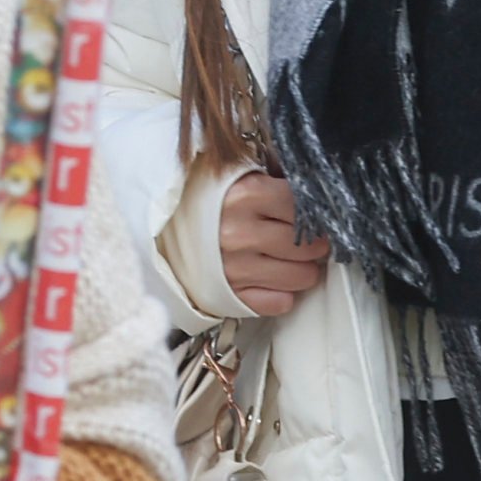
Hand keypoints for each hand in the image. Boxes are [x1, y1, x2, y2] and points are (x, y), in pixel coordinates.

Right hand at [218, 169, 330, 318]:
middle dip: (314, 245)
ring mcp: (236, 268)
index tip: (313, 219)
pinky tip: (273, 281)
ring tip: (293, 261)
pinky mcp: (230, 295)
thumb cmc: (208, 201)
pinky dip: (282, 294)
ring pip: (301, 277)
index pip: (306, 209)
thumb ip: (278, 179)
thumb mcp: (240, 176)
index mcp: (247, 195)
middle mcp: (242, 233)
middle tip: (307, 242)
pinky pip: (279, 303)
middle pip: (309, 247)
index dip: (315, 215)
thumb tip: (318, 189)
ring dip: (304, 270)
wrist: (161, 231)